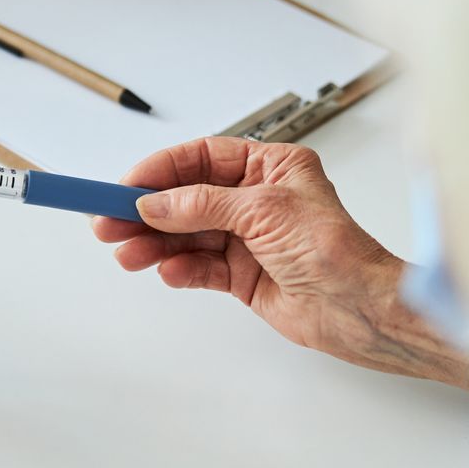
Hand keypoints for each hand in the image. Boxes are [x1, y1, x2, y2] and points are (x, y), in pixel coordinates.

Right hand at [93, 138, 468, 386]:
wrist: (360, 309)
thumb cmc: (335, 251)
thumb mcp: (264, 211)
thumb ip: (202, 205)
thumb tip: (154, 204)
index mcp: (271, 167)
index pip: (202, 158)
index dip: (159, 171)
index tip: (123, 186)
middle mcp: (258, 200)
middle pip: (186, 198)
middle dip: (146, 212)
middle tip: (108, 224)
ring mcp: (249, 239)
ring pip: (187, 235)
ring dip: (155, 244)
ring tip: (127, 254)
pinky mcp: (245, 276)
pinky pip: (199, 267)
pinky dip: (180, 269)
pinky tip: (167, 273)